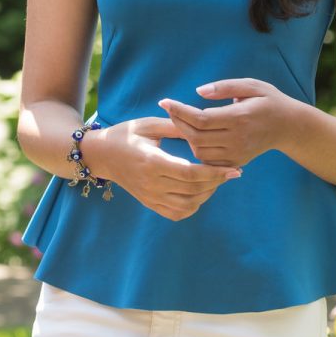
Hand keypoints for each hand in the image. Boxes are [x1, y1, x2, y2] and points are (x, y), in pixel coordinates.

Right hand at [88, 116, 241, 221]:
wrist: (102, 156)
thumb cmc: (126, 135)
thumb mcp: (148, 124)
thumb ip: (175, 126)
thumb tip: (201, 123)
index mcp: (152, 162)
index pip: (190, 173)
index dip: (214, 172)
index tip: (233, 169)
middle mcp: (151, 184)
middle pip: (193, 189)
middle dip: (217, 182)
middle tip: (232, 172)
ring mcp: (150, 197)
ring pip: (188, 205)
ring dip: (207, 194)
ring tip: (217, 180)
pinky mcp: (150, 204)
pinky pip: (177, 213)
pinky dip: (193, 206)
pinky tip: (201, 192)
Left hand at [158, 78, 292, 168]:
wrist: (289, 126)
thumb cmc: (269, 100)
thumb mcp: (251, 85)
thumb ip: (224, 87)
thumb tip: (198, 92)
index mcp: (239, 118)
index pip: (200, 119)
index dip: (179, 111)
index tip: (164, 101)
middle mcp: (237, 139)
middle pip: (196, 137)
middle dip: (178, 123)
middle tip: (169, 109)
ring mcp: (237, 153)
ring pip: (199, 151)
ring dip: (186, 137)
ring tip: (182, 121)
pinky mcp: (237, 161)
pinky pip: (209, 161)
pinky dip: (197, 150)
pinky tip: (194, 136)